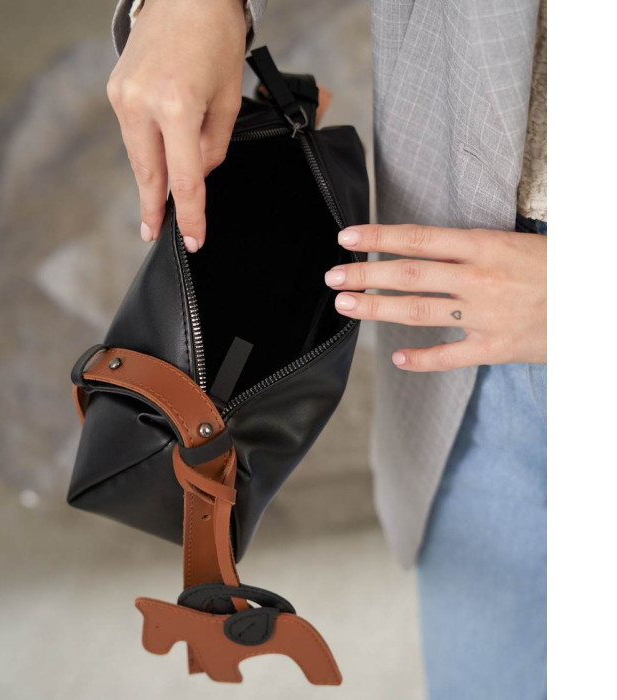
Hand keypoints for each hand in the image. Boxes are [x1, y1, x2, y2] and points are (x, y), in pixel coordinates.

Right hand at [106, 0, 246, 249]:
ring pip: (138, 156)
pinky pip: (133, 135)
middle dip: (154, 209)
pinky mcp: (115, 90)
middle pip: (150, 174)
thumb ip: (213, 147)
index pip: (184, 179)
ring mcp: (122, 96)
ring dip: (151, 181)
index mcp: (177, 106)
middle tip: (155, 236)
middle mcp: (141, 103)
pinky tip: (156, 164)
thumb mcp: (228, 99)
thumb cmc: (216, 40)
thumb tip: (197, 176)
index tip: (193, 241)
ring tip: (158, 207)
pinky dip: (147, 153)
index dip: (190, 215)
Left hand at [324, 224, 546, 371]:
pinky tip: (398, 360)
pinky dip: (423, 359)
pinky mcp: (495, 347)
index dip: (379, 238)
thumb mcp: (515, 242)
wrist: (597, 302)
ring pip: (419, 312)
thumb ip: (470, 247)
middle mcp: (478, 278)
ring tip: (347, 306)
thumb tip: (425, 247)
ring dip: (379, 309)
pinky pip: (451, 356)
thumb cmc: (558, 267)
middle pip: (409, 275)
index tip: (347, 238)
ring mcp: (485, 315)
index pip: (419, 238)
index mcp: (484, 246)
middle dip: (365, 275)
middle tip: (333, 277)